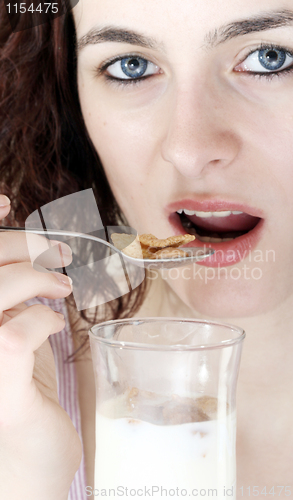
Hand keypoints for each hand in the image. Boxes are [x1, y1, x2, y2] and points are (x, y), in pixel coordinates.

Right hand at [0, 196, 81, 499]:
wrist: (22, 465)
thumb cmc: (16, 395)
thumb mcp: (6, 334)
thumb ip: (7, 296)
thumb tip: (22, 245)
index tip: (5, 200)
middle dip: (19, 244)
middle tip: (57, 253)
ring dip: (36, 278)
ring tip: (63, 288)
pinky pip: (17, 331)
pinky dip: (44, 319)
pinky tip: (55, 326)